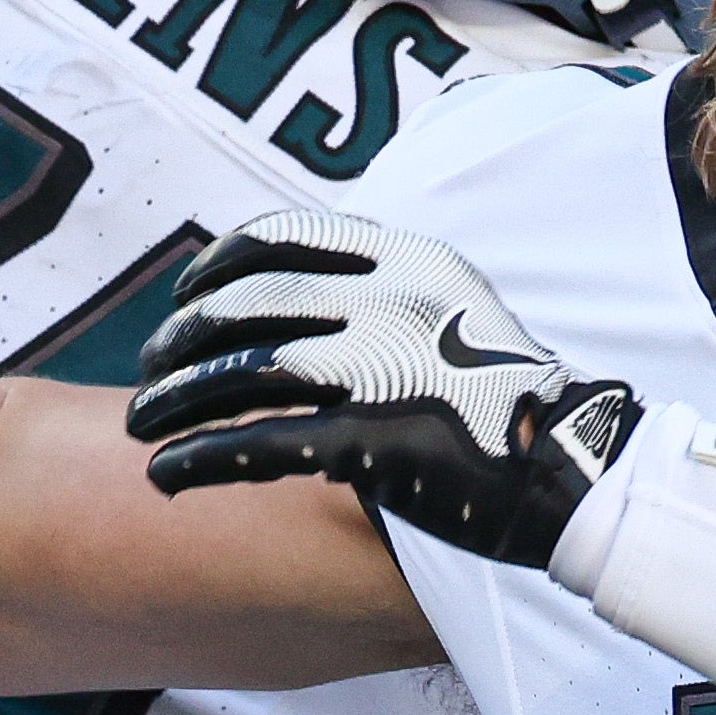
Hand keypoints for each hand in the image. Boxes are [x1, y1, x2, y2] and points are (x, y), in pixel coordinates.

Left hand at [128, 212, 640, 568]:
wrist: (573, 469)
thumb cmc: (507, 398)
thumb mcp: (457, 307)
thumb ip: (387, 286)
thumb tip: (300, 288)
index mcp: (406, 261)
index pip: (281, 240)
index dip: (215, 266)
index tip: (184, 294)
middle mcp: (387, 303)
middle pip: (244, 308)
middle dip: (179, 339)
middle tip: (148, 370)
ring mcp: (380, 370)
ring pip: (239, 373)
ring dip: (174, 398)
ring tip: (141, 423)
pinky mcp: (371, 441)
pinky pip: (257, 444)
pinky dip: (198, 457)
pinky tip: (166, 474)